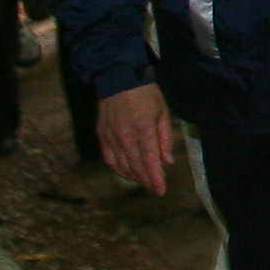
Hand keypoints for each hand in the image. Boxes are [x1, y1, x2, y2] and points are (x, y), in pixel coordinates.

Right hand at [95, 81, 173, 195]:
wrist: (118, 78)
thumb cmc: (145, 94)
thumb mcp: (162, 112)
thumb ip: (165, 138)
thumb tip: (167, 162)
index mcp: (143, 129)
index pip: (150, 161)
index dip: (155, 178)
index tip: (160, 191)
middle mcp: (125, 137)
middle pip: (136, 167)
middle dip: (146, 181)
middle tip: (155, 189)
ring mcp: (111, 137)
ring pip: (122, 166)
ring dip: (134, 177)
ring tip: (144, 182)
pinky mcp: (102, 136)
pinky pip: (109, 160)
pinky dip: (118, 169)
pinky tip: (126, 173)